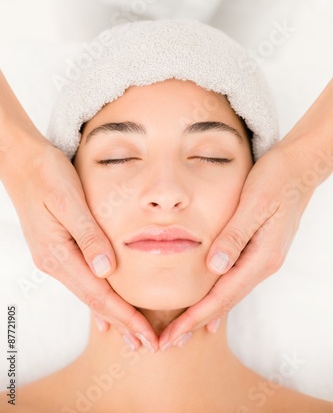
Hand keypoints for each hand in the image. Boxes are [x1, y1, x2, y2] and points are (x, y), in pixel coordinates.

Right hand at [2, 136, 158, 351]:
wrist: (22, 161)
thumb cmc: (46, 174)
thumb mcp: (69, 200)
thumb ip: (88, 236)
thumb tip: (107, 271)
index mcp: (58, 254)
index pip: (98, 295)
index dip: (125, 317)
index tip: (148, 335)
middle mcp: (55, 262)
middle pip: (94, 301)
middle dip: (123, 324)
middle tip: (149, 344)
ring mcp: (55, 257)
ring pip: (90, 293)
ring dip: (113, 314)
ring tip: (135, 333)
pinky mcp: (59, 248)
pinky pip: (83, 280)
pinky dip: (100, 298)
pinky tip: (106, 310)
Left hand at [158, 134, 331, 349]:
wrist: (298, 168)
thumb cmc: (276, 179)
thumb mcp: (253, 203)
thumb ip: (234, 236)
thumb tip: (214, 268)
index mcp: (262, 256)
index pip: (223, 295)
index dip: (195, 317)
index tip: (172, 335)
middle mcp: (264, 263)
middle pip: (225, 301)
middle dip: (196, 323)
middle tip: (168, 343)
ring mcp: (263, 258)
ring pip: (229, 293)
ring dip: (205, 312)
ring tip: (182, 329)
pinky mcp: (258, 250)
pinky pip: (234, 280)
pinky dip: (218, 295)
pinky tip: (210, 306)